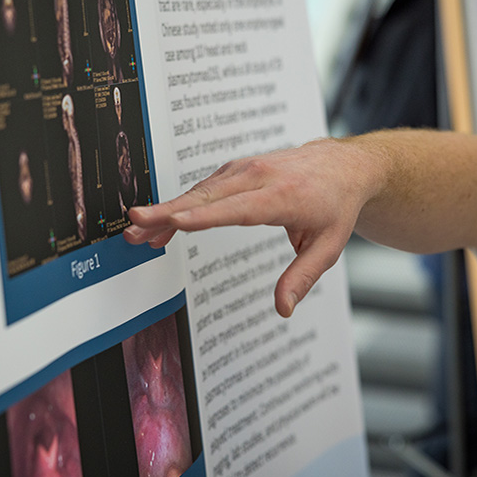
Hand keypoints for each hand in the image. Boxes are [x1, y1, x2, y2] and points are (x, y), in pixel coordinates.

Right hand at [124, 139, 381, 316]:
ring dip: (166, 210)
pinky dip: (179, 205)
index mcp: (284, 196)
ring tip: (135, 233)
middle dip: (168, 210)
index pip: (240, 208)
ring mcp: (244, 169)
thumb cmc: (335, 207)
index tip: (174, 221)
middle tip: (134, 225)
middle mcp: (260, 177)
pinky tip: (160, 224)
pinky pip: (203, 188)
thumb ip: (302, 277)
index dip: (205, 216)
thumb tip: (283, 309)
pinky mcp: (235, 170)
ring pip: (199, 191)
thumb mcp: (328, 247)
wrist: (343, 166)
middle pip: (207, 196)